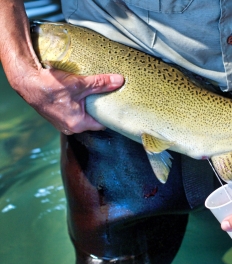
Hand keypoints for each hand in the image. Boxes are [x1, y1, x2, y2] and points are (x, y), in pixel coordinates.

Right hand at [9, 64, 123, 133]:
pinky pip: (72, 113)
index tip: (116, 105)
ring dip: (88, 107)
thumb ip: (101, 83)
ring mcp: (62, 123)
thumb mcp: (80, 83)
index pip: (102, 124)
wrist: (26, 81)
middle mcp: (70, 128)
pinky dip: (77, 106)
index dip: (110, 114)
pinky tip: (79, 96)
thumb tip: (119, 81)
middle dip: (99, 109)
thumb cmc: (50, 85)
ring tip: (93, 95)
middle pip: (93, 120)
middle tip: (107, 97)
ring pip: (82, 116)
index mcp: (78, 124)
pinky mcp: (56, 117)